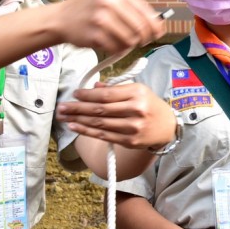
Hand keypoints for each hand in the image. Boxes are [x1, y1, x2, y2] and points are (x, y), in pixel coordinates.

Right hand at [56, 0, 164, 53]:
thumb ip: (133, 9)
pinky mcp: (94, 35)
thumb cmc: (90, 9)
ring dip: (128, 45)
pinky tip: (110, 44)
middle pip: (141, 27)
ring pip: (130, 40)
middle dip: (144, 38)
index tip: (158, 33)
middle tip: (141, 41)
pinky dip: (117, 49)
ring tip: (121, 41)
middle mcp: (109, 1)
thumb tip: (158, 24)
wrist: (61, 18)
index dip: (155, 25)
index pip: (146, 11)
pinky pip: (116, 48)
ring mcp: (100, 19)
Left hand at [57, 83, 174, 148]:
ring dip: (78, 120)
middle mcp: (135, 110)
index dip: (88, 95)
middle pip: (100, 109)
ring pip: (99, 123)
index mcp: (137, 93)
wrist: (167, 127)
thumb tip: (94, 87)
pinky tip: (74, 126)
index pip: (107, 94)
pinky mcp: (129, 141)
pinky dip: (86, 131)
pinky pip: (103, 136)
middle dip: (77, 108)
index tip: (75, 94)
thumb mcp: (138, 90)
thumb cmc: (150, 105)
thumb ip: (116, 88)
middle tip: (62, 106)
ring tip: (63, 116)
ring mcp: (132, 127)